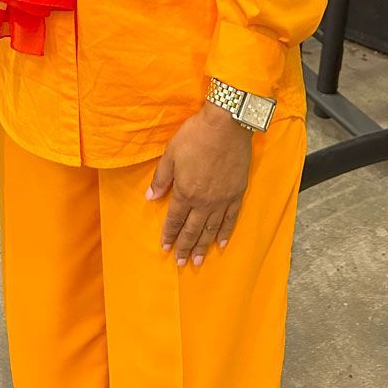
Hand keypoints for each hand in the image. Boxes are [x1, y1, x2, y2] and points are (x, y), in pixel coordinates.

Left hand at [146, 102, 252, 267]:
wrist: (226, 125)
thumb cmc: (195, 136)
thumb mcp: (171, 154)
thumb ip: (161, 178)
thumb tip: (150, 198)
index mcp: (185, 192)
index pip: (175, 219)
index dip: (169, 234)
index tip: (165, 248)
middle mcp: (204, 201)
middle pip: (192, 229)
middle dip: (185, 247)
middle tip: (181, 263)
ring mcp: (222, 200)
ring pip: (211, 229)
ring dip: (203, 246)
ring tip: (198, 261)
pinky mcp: (237, 194)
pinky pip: (231, 219)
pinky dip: (225, 233)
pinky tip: (222, 243)